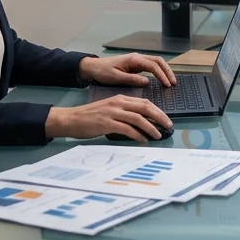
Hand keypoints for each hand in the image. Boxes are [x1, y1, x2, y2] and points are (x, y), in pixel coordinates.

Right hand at [45, 96, 171, 141]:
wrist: (71, 119)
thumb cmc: (90, 116)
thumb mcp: (109, 109)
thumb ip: (123, 112)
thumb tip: (140, 121)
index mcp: (120, 99)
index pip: (144, 102)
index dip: (157, 110)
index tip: (165, 118)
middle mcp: (118, 104)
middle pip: (145, 108)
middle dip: (159, 117)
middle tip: (169, 125)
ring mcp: (113, 113)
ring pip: (138, 119)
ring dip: (151, 127)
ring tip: (158, 135)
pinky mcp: (107, 123)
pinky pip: (127, 129)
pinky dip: (137, 135)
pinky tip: (142, 140)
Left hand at [78, 53, 175, 87]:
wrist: (93, 67)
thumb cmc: (103, 72)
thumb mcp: (116, 78)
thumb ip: (132, 79)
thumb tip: (148, 82)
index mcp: (134, 60)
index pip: (153, 66)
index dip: (162, 75)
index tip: (167, 85)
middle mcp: (138, 57)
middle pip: (158, 61)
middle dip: (167, 71)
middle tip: (173, 83)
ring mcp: (137, 60)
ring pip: (156, 62)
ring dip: (164, 71)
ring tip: (170, 82)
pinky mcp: (136, 65)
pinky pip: (151, 66)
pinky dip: (159, 72)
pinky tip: (161, 79)